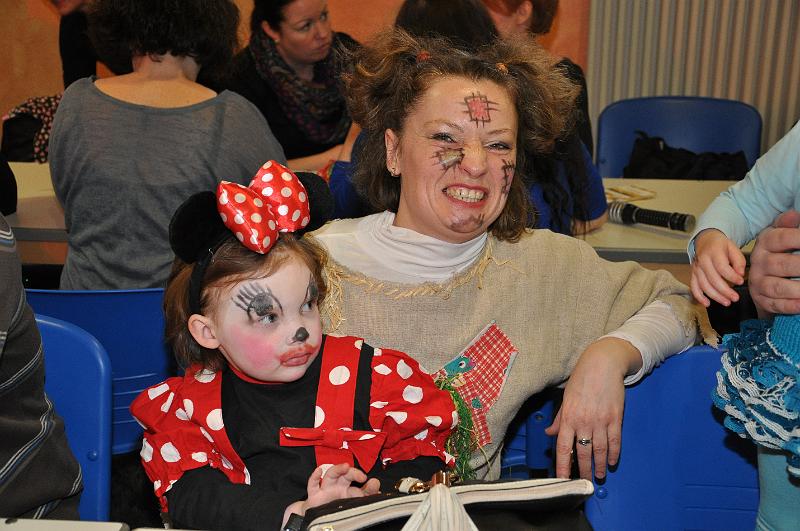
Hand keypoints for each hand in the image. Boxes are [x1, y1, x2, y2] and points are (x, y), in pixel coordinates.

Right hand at [306, 463, 379, 509]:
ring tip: (345, 466)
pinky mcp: (314, 495)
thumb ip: (366, 497)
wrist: (318, 520)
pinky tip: (318, 471)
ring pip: (330, 474)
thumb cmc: (336, 508)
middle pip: (346, 474)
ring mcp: (326, 489)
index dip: (368, 485)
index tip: (375, 484)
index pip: (360, 485)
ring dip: (337, 469)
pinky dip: (314, 477)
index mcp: (349, 489)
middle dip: (354, 473)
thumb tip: (379, 492)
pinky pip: (312, 484)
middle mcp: (338, 487)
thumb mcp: (353, 503)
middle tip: (362, 476)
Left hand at [545, 338, 635, 479]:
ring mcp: (601, 420)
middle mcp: (584, 421)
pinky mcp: (615, 417)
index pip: (564, 447)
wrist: (602, 364)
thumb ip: (559, 418)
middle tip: (583, 482)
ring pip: (600, 450)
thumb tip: (549, 432)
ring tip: (599, 476)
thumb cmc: (581, 379)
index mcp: (569, 417)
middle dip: (583, 470)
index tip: (562, 478)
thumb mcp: (566, 398)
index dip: (562, 465)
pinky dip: (614, 454)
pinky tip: (612, 462)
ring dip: (599, 466)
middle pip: (583, 452)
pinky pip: (615, 441)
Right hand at [690, 229, 745, 306]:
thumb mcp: (733, 248)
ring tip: (727, 302)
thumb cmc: (721, 246)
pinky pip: (694, 287)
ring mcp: (696, 268)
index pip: (721, 267)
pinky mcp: (693, 275)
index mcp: (713, 252)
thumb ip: (739, 261)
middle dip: (725, 291)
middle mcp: (702, 261)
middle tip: (735, 298)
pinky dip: (699, 297)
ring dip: (715, 296)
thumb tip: (740, 274)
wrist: (705, 240)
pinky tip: (707, 304)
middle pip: (712, 279)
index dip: (731, 276)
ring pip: (703, 285)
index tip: (740, 281)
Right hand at [749, 210, 799, 315]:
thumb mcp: (779, 234)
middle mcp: (759, 262)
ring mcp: (758, 282)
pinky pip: (774, 304)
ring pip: (776, 287)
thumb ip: (786, 224)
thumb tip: (794, 215)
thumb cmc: (778, 252)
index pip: (781, 238)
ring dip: (796, 290)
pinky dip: (789, 306)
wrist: (763, 275)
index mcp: (765, 242)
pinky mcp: (761, 299)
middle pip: (780, 264)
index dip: (798, 239)